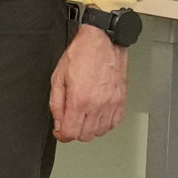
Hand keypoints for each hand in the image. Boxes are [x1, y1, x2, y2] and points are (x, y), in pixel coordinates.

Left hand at [49, 23, 130, 144]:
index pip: (70, 133)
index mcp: (79, 100)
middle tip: (71, 120)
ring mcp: (111, 103)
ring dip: (90, 128)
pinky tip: (98, 114)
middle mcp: (97, 104)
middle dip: (75, 131)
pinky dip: (106, 123)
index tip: (60, 130)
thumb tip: (58, 122)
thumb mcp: (58, 77)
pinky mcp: (121, 100)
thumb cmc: (82, 54)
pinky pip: (115, 123)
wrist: (103, 41)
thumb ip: (56, 104)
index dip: (62, 134)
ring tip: (85, 116)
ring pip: (100, 132)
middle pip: (85, 136)